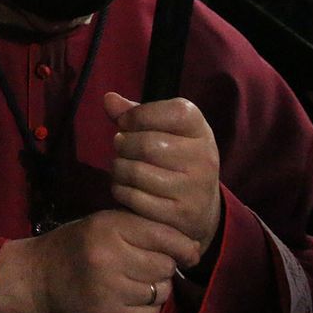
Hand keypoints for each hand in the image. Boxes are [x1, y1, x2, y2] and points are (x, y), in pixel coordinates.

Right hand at [0, 210, 193, 312]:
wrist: (37, 277)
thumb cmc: (75, 245)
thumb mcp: (102, 224)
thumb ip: (139, 229)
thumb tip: (188, 246)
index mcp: (108, 227)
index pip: (163, 235)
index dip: (183, 246)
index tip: (189, 253)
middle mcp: (109, 256)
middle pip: (164, 265)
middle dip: (163, 267)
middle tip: (149, 266)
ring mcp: (108, 289)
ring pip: (159, 292)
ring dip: (155, 289)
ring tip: (138, 283)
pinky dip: (146, 310)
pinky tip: (131, 300)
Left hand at [104, 92, 222, 265]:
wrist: (200, 205)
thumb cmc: (173, 157)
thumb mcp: (163, 129)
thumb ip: (136, 113)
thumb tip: (108, 98)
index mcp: (200, 129)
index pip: (171, 112)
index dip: (138, 115)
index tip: (126, 123)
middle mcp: (203, 158)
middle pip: (146, 145)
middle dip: (122, 144)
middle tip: (120, 147)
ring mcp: (194, 188)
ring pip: (136, 172)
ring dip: (118, 168)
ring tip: (121, 167)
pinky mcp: (180, 214)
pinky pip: (134, 198)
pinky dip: (120, 190)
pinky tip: (125, 187)